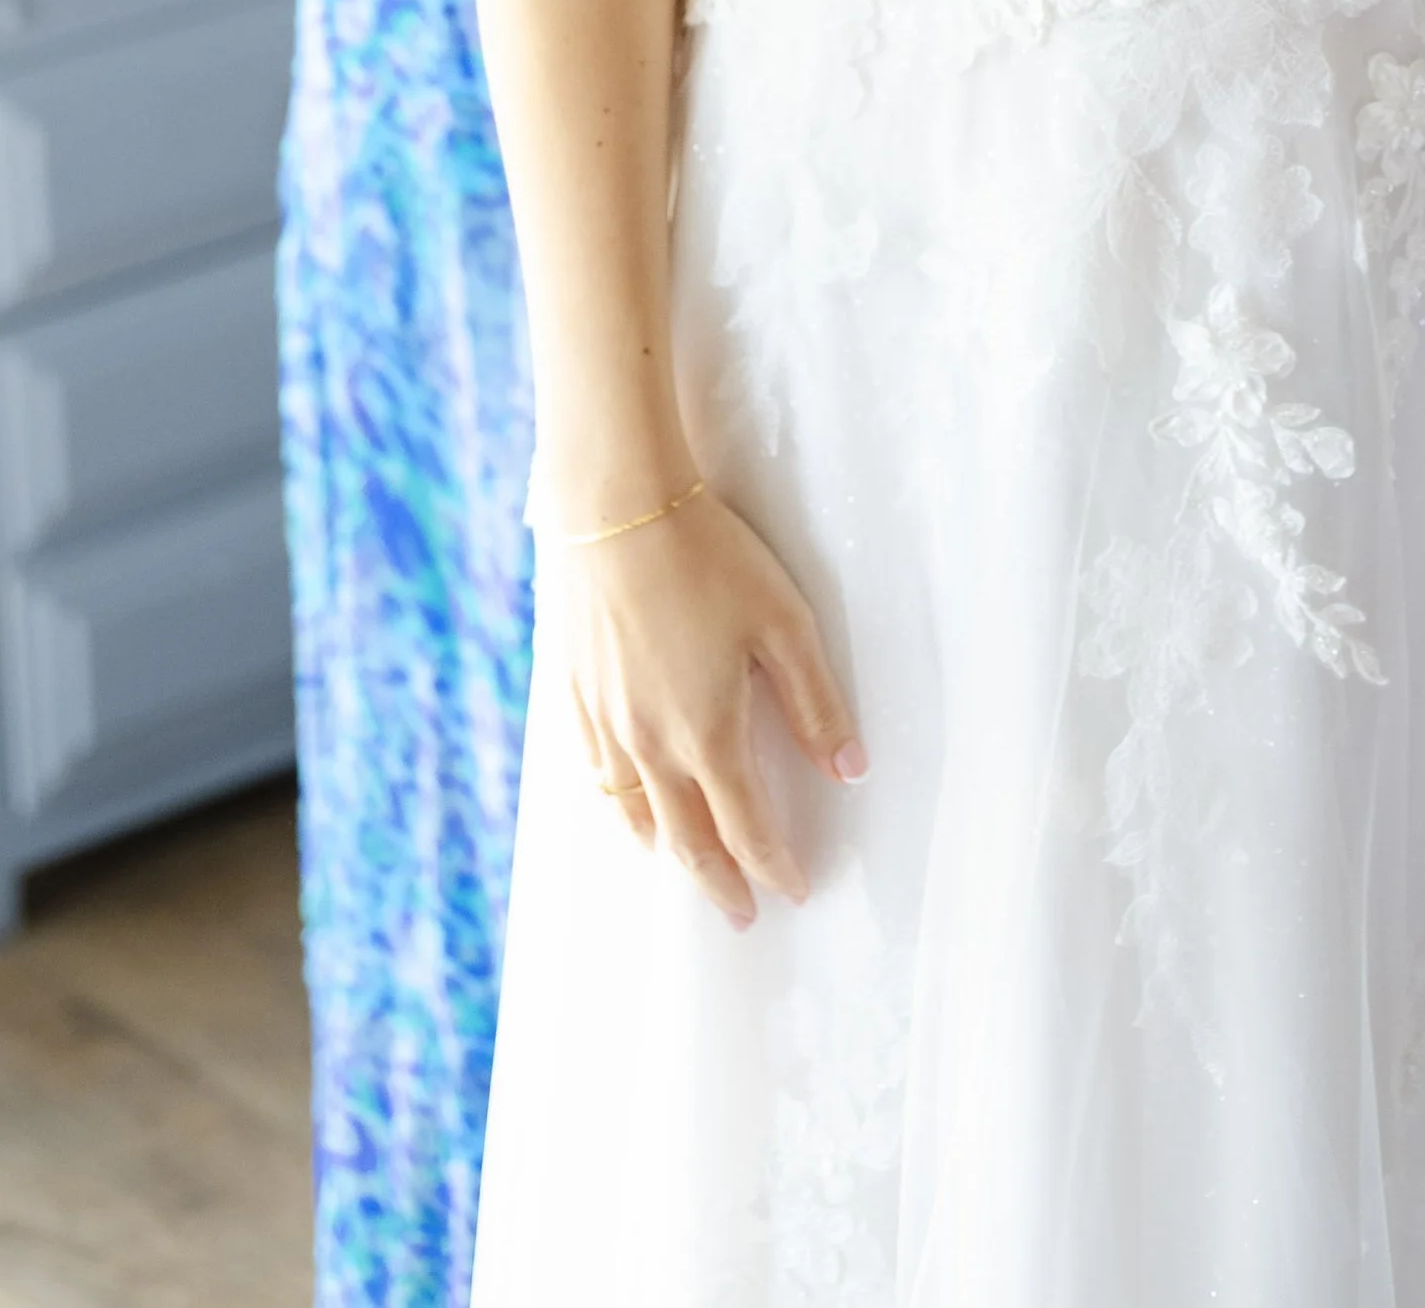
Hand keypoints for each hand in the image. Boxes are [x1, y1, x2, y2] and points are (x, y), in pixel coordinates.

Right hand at [566, 489, 864, 926]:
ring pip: (633, 815)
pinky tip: (624, 805)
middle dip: (719, 883)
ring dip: (666, 851)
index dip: (774, 867)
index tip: (795, 891)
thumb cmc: (708, 558)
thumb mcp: (783, 623)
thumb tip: (850, 770)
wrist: (614, 509)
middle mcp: (650, 745)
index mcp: (707, 734)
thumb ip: (816, 703)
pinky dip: (617, 808)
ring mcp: (605, 723)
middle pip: (687, 839)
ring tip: (685, 868)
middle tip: (740, 916)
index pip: (746, 828)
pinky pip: (595, 775)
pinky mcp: (574, 693)